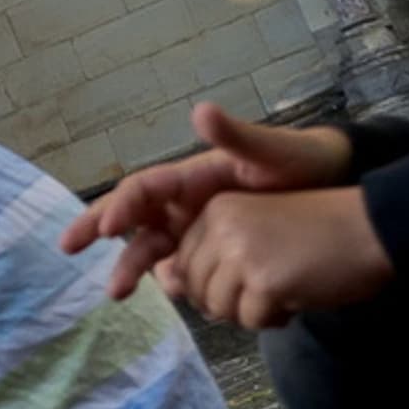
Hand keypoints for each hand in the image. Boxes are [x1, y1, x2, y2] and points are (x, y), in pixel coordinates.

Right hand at [64, 102, 354, 300]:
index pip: (143, 188)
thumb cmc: (303, 162)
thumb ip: (237, 135)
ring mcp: (196, 229)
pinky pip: (182, 268)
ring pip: (152, 247)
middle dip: (97, 229)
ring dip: (131, 266)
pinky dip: (172, 281)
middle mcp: (185, 202)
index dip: (121, 204)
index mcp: (192, 175)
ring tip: (117, 293)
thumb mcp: (273, 149)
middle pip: (132, 216)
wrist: (339, 189)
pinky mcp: (213, 251)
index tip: (109, 227)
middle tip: (68, 247)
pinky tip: (172, 296)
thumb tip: (200, 112)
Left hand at [158, 186, 390, 327]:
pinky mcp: (265, 282)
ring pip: (220, 308)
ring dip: (251, 311)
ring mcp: (241, 254)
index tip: (247, 279)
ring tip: (284, 291)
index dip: (212, 283)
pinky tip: (297, 298)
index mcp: (216, 209)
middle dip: (230, 301)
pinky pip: (251, 320)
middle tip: (268, 290)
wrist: (370, 229)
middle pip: (198, 290)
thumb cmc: (317, 233)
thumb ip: (216, 254)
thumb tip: (173, 288)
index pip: (185, 264)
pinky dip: (274, 319)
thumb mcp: (255, 230)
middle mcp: (222, 227)